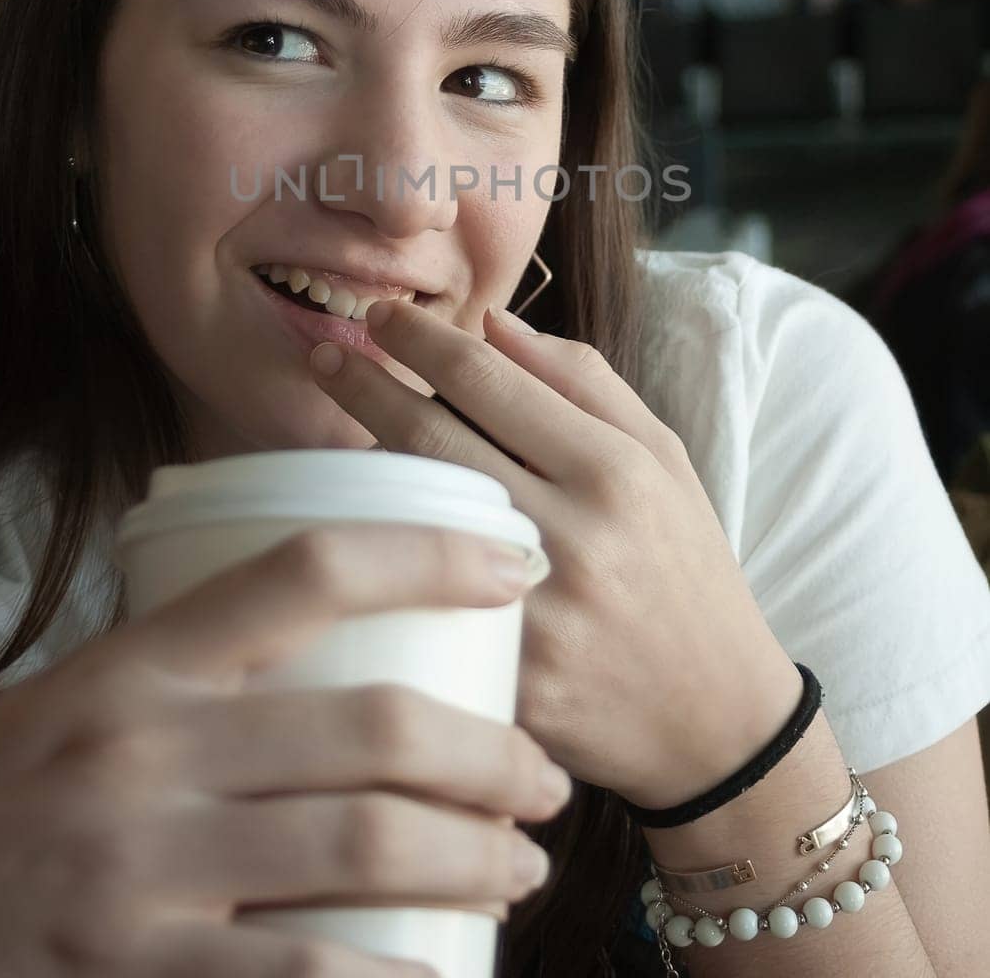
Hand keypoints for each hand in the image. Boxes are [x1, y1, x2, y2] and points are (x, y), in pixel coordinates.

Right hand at [0, 522, 570, 975]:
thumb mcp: (79, 698)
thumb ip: (194, 673)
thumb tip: (337, 639)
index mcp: (139, 665)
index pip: (308, 573)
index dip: (429, 556)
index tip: (513, 565)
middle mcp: (148, 753)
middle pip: (371, 729)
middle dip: (490, 757)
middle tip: (544, 779)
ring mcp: (145, 873)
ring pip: (364, 851)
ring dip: (473, 861)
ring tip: (520, 866)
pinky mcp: (138, 975)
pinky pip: (309, 977)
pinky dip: (401, 977)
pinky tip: (446, 971)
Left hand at [310, 301, 804, 809]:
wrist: (716, 723)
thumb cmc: (684, 571)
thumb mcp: (662, 459)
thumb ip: (583, 381)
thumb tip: (492, 323)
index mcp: (614, 470)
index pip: (488, 380)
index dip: (420, 339)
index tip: (381, 315)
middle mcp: (574, 537)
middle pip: (434, 440)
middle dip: (365, 387)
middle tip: (322, 359)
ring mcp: (534, 616)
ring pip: (414, 519)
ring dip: (360, 469)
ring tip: (332, 439)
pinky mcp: (506, 683)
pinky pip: (419, 603)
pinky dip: (380, 561)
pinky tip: (356, 536)